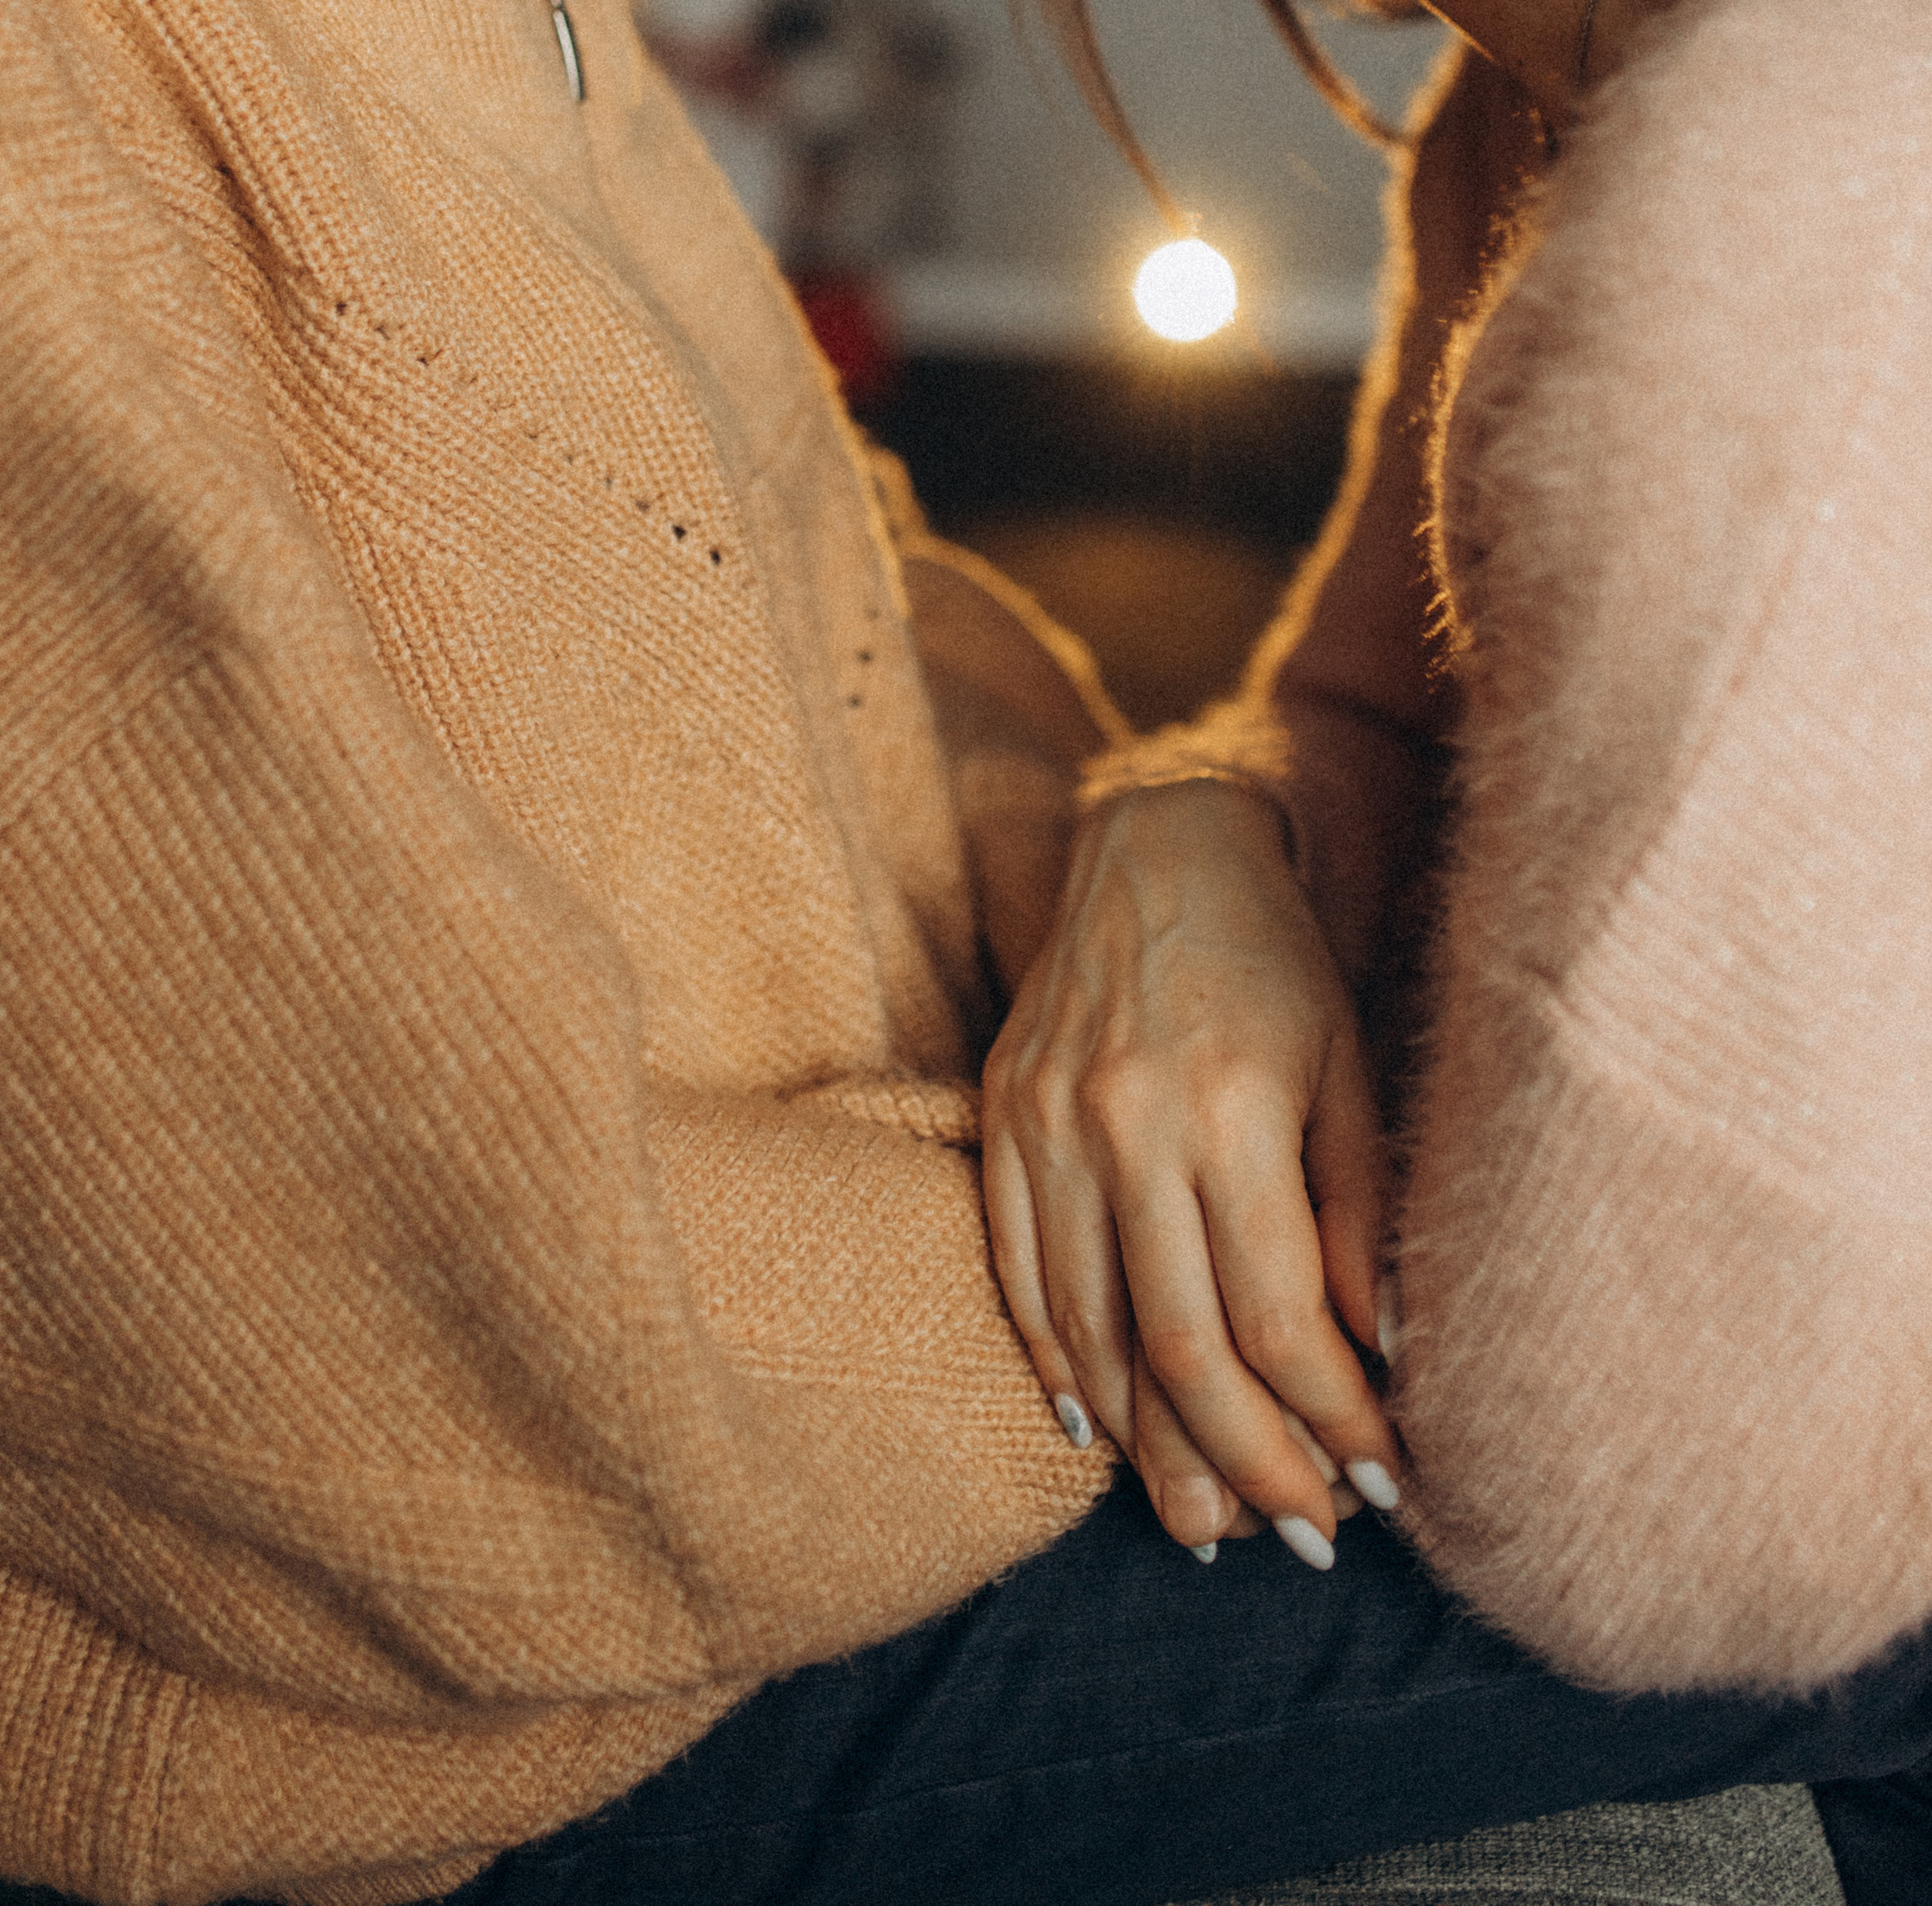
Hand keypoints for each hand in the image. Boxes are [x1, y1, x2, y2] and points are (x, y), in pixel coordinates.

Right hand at [982, 779, 1400, 1561]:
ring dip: (1150, 1446)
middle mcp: (1127, 1120)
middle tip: (1298, 1539)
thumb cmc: (1279, 961)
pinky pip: (1019, 1271)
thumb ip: (1362, 1217)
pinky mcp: (1000, 1114)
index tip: (1379, 1483)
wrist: (1156, 845)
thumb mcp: (1351, 1070)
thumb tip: (1384, 1360)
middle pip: (1180, 1348)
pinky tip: (1098, 1433)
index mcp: (1231, 1106)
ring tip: (1206, 1523)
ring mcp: (1048, 1120)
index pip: (1278, 1315)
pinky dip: (1057, 1365)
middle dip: (1248, 1464)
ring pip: (1092, 1329)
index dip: (1332, 1417)